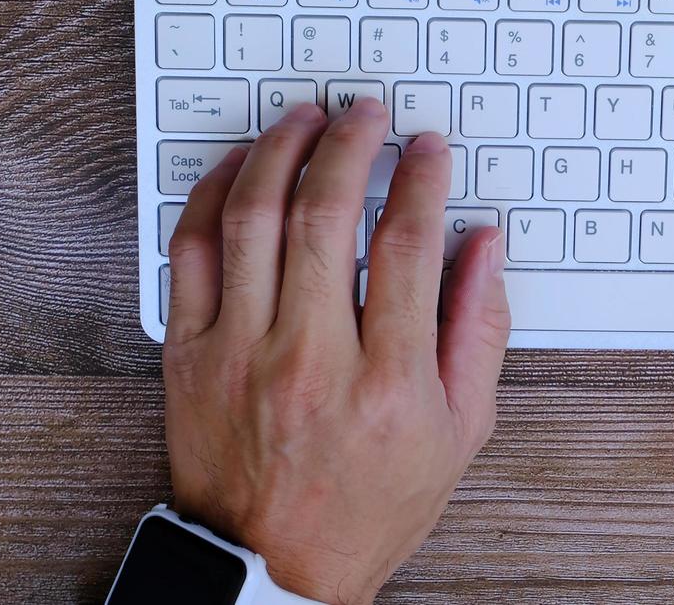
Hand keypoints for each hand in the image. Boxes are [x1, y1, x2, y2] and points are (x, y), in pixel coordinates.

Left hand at [161, 99, 509, 604]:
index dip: (423, 179)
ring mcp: (241, 352)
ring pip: (255, 218)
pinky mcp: (191, 353)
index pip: (408, 245)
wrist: (272, 566)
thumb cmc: (370, 502)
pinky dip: (214, 193)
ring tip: (306, 118)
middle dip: (352, 144)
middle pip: (328, 215)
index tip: (428, 149)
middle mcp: (311, 359)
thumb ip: (478, 330)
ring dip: (282, 150)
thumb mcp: (460, 431)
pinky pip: (191, 251)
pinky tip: (244, 165)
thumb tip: (483, 246)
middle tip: (367, 114)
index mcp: (388, 380)